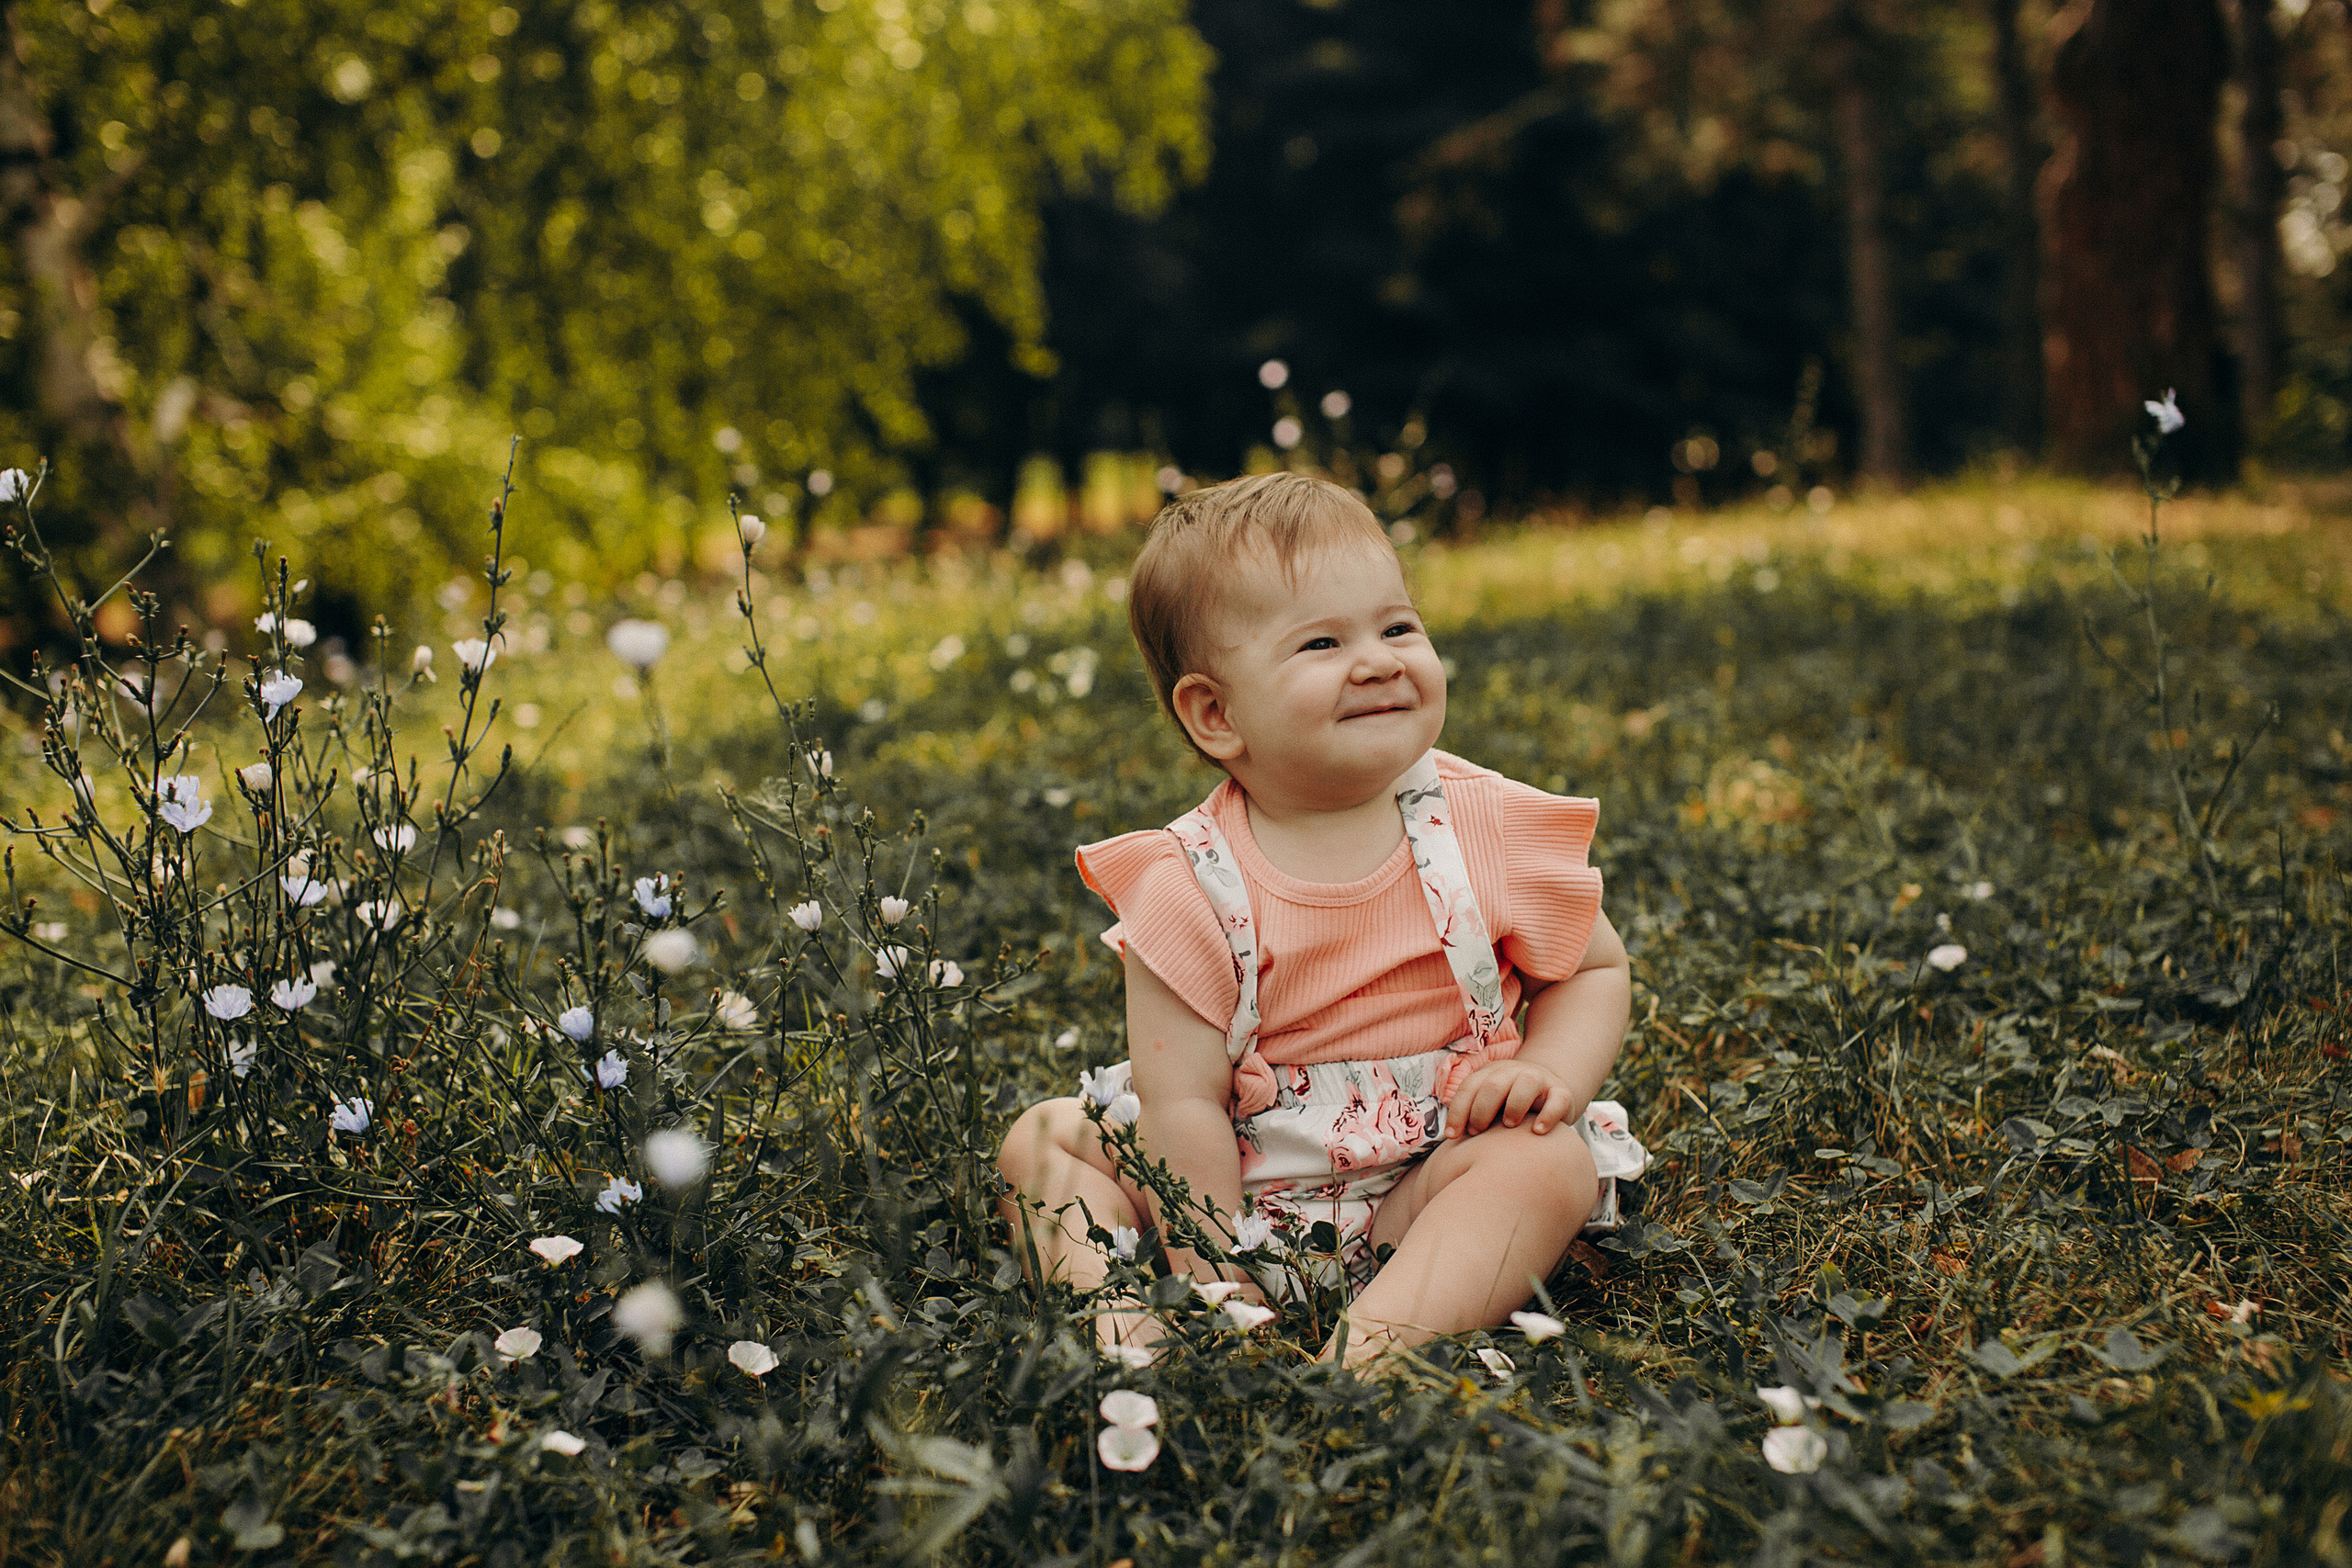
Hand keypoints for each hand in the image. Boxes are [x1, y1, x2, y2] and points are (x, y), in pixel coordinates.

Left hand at [1443, 1060, 1580, 1139]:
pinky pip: (1557, 1100)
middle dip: (1481, 1110)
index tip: (1452, 1136)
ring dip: (1514, 1106)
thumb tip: (1450, 1137)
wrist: (1548, 1091)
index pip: (1469, 1087)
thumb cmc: (1509, 1106)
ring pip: (1526, 1084)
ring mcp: (1539, 1080)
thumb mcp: (1489, 1104)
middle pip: (1494, 1085)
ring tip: (1509, 1125)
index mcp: (1490, 1073)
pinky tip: (1537, 1131)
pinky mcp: (1561, 1093)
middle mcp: (1513, 1072)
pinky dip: (1548, 1115)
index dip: (1458, 1111)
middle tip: (1478, 1132)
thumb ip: (1472, 1113)